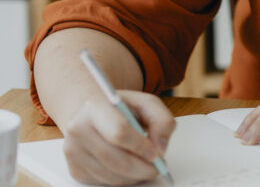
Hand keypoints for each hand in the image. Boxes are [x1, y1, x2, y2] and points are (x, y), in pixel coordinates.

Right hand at [60, 90, 175, 185]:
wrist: (93, 114)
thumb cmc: (122, 109)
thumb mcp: (147, 104)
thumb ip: (162, 120)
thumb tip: (160, 148)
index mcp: (95, 107)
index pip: (118, 132)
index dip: (140, 146)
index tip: (156, 154)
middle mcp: (78, 129)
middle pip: (114, 159)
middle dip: (141, 168)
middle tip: (158, 167)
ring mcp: (73, 151)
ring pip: (109, 175)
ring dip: (133, 176)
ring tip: (146, 167)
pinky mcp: (75, 169)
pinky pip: (102, 182)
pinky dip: (122, 180)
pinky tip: (131, 169)